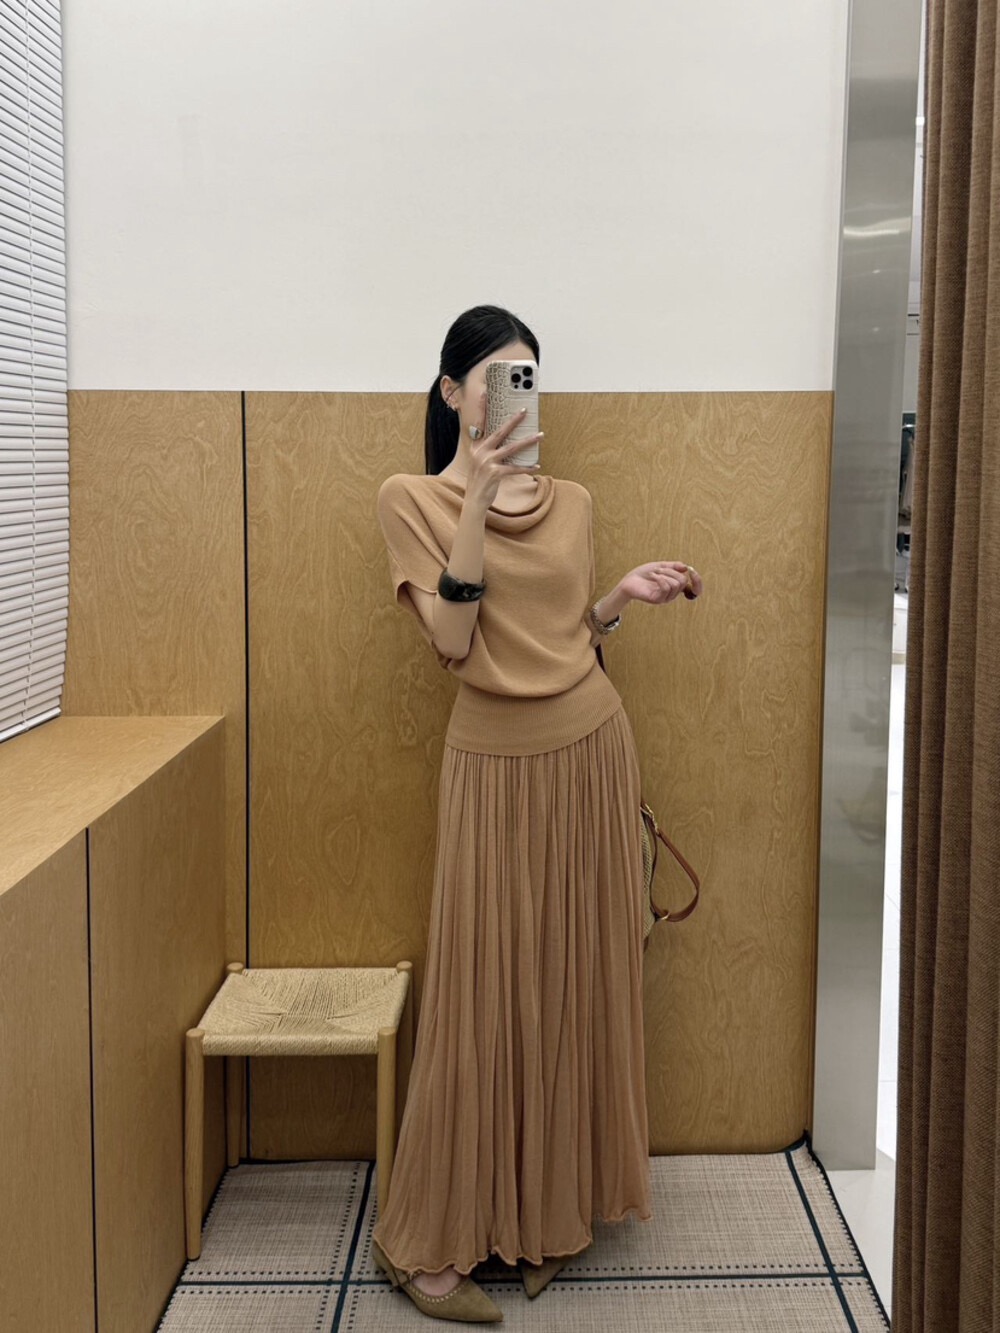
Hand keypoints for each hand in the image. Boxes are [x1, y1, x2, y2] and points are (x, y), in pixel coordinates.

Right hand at [464, 389, 541, 509]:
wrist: (474, 500)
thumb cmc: (480, 480)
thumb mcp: (479, 462)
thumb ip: (488, 450)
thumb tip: (505, 441)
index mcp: (476, 446)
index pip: (480, 424)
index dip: (483, 408)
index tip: (486, 394)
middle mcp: (480, 452)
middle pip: (499, 432)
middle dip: (513, 420)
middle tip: (525, 411)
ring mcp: (486, 462)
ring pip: (511, 448)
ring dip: (527, 441)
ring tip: (540, 436)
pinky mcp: (495, 473)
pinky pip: (515, 468)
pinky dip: (527, 467)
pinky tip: (536, 465)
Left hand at [618, 561, 702, 605]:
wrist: (629, 580)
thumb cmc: (643, 574)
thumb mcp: (660, 566)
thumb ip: (673, 566)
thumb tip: (686, 567)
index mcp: (675, 587)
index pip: (694, 589)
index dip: (697, 581)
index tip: (692, 571)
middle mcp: (672, 594)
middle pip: (683, 581)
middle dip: (671, 571)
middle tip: (659, 568)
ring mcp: (665, 598)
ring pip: (675, 584)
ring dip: (664, 573)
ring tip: (654, 572)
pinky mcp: (657, 600)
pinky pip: (666, 587)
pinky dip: (659, 578)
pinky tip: (652, 576)